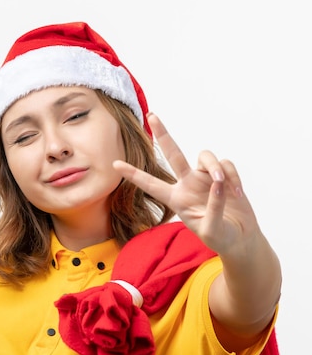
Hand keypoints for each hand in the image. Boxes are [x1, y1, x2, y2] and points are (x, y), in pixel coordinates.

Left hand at [113, 113, 260, 254]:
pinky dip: (233, 176)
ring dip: (216, 167)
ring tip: (224, 185)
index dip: (133, 174)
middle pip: (173, 154)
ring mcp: (205, 178)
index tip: (115, 164)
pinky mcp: (223, 176)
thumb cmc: (221, 238)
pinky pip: (226, 164)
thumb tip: (217, 183)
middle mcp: (187, 184)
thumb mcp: (212, 231)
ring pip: (206, 156)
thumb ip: (213, 208)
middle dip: (163, 134)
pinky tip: (238, 193)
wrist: (241, 239)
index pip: (151, 185)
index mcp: (176, 199)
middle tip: (152, 115)